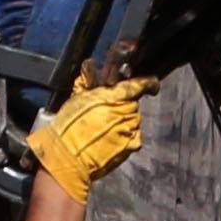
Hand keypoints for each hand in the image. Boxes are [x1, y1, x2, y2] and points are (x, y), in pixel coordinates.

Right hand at [26, 74, 151, 200]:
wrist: (68, 157)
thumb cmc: (68, 126)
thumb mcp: (76, 98)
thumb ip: (88, 80)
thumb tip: (90, 64)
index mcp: (113, 96)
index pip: (139, 85)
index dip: (148, 83)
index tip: (152, 84)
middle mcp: (126, 111)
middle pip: (132, 104)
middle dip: (122, 106)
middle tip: (106, 113)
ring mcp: (130, 129)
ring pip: (133, 120)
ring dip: (123, 122)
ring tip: (104, 130)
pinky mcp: (131, 146)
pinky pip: (134, 136)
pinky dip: (126, 137)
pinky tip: (110, 140)